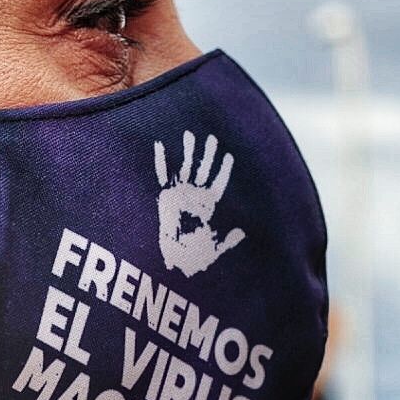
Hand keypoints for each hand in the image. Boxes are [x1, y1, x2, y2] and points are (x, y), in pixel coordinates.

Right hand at [154, 131, 244, 276]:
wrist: (170, 266)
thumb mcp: (216, 251)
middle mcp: (193, 200)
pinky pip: (161, 177)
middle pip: (202, 171)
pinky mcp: (162, 200)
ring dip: (186, 153)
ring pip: (183, 170)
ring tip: (188, 134)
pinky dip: (160, 162)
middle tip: (212, 137)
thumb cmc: (193, 260)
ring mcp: (178, 198)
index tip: (229, 155)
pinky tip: (158, 145)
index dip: (223, 170)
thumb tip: (242, 232)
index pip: (218, 184)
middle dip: (206, 155)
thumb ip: (228, 241)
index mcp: (207, 208)